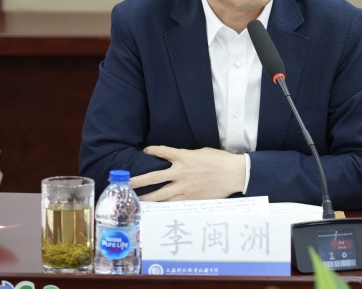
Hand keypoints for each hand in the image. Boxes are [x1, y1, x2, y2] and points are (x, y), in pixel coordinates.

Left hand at [130, 146, 245, 200]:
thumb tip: (178, 159)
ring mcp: (185, 187)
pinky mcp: (192, 198)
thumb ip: (187, 156)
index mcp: (184, 156)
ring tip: (136, 201)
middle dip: (139, 180)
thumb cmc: (220, 160)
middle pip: (155, 177)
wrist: (234, 173)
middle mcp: (181, 172)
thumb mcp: (201, 152)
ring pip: (161, 194)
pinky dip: (164, 207)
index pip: (162, 151)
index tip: (145, 151)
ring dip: (148, 198)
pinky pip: (174, 203)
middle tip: (127, 183)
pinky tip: (156, 211)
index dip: (151, 151)